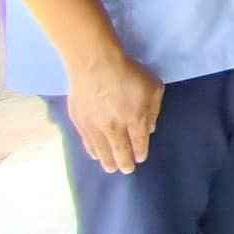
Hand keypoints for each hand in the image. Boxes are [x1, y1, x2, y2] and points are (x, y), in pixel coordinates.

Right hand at [67, 48, 163, 173]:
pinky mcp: (80, 122)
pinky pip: (87, 142)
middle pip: (120, 151)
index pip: (139, 143)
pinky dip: (92, 150)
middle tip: (126, 170)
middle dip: (124, 163)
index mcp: (136, 120)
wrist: (95, 63)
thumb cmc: (129, 72)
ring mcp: (95, 126)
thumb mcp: (153, 87)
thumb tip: (150, 129)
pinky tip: (95, 155)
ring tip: (111, 168)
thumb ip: (154, 110)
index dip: (140, 153)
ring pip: (102, 150)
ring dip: (107, 161)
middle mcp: (115, 128)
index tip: (140, 158)